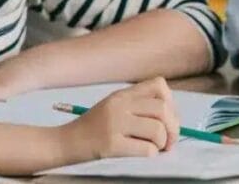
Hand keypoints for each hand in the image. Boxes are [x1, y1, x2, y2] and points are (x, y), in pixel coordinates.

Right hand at [60, 77, 179, 160]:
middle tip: (169, 141)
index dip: (171, 102)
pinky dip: (151, 153)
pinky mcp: (111, 145)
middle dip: (173, 128)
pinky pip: (146, 149)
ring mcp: (115, 124)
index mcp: (122, 94)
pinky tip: (144, 153)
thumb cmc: (93, 128)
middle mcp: (119, 105)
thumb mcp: (114, 107)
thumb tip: (171, 120)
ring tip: (157, 148)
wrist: (66, 142)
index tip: (167, 118)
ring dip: (163, 143)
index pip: (158, 85)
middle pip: (163, 109)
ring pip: (157, 130)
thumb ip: (138, 107)